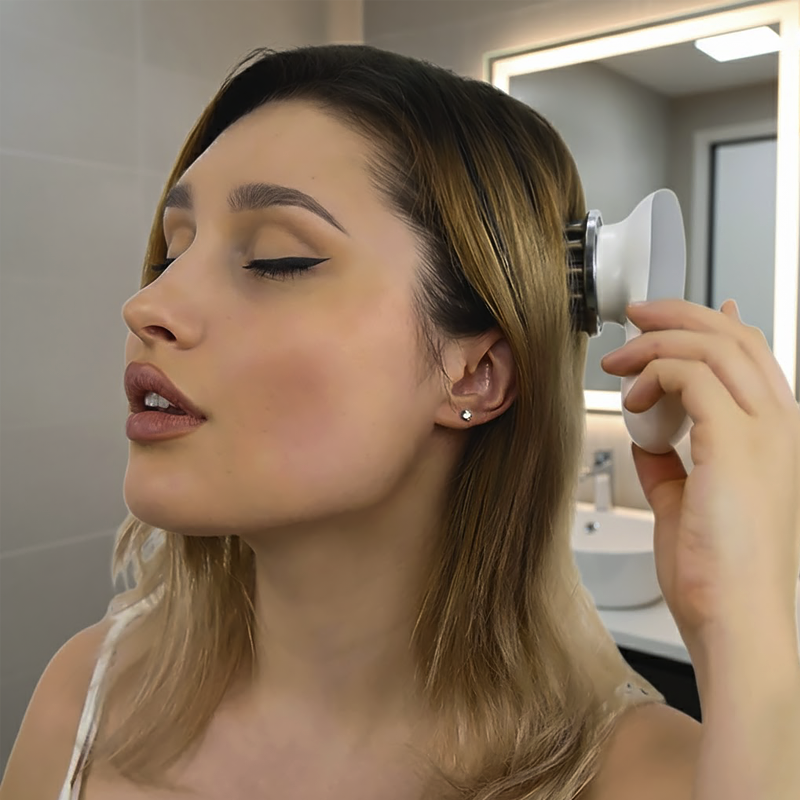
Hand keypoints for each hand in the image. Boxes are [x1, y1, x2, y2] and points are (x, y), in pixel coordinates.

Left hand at [600, 298, 799, 652]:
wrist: (735, 621)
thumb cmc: (718, 574)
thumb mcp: (686, 503)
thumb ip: (671, 466)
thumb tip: (649, 440)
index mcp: (774, 437)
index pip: (751, 358)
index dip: (714, 326)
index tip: (673, 317)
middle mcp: (780, 425)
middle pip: (735, 338)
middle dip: (678, 316)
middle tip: (634, 319)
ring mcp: (765, 431)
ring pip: (713, 347)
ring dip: (657, 343)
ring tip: (619, 361)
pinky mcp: (736, 443)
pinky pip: (691, 376)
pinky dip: (654, 375)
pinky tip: (633, 399)